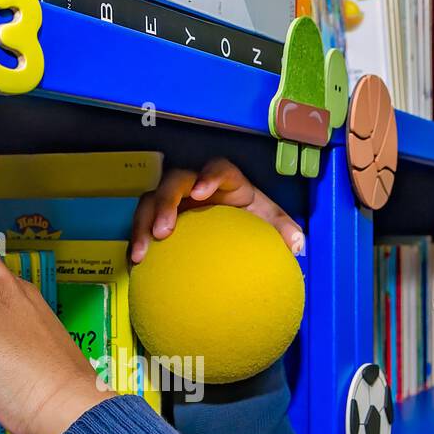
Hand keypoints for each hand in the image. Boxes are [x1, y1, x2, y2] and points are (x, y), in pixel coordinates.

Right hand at [129, 157, 303, 263]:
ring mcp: (174, 202)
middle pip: (175, 182)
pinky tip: (135, 264)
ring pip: (150, 201)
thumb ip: (284, 231)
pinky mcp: (158, 219)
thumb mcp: (269, 223)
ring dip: (143, 224)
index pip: (218, 169)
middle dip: (166, 202)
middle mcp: (195, 186)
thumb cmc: (250, 223)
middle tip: (164, 231)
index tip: (201, 193)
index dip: (208, 177)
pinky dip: (136, 242)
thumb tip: (298, 245)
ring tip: (141, 253)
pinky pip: (142, 225)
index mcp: (226, 182)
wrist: (232, 234)